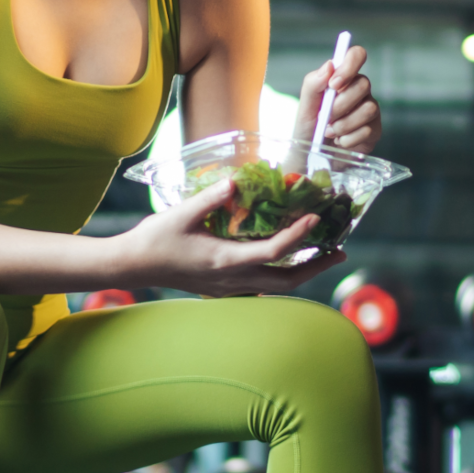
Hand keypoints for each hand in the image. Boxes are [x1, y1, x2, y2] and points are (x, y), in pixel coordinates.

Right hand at [119, 175, 346, 295]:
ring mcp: (228, 288)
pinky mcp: (223, 289)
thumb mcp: (180, 214)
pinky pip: (262, 288)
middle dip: (316, 268)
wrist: (133, 266)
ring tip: (323, 258)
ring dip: (303, 274)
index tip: (315, 220)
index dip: (298, 236)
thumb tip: (234, 183)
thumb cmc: (155, 239)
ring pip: (276, 288)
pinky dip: (282, 277)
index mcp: (225, 261)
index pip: (273, 251)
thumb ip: (209, 198)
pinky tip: (287, 264)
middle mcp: (232, 280)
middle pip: (286, 282)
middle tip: (340, 253)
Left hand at [293, 45, 381, 153]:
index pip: (356, 55)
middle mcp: (359, 91)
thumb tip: (329, 65)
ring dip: (344, 124)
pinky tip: (339, 142)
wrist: (311, 158)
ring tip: (329, 132)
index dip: (349, 66)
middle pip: (364, 84)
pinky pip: (368, 130)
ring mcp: (369, 110)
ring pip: (369, 108)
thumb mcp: (304, 107)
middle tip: (325, 118)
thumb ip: (313, 84)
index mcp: (342, 78)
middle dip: (341, 105)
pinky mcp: (374, 130)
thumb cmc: (309, 128)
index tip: (333, 85)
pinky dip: (348, 139)